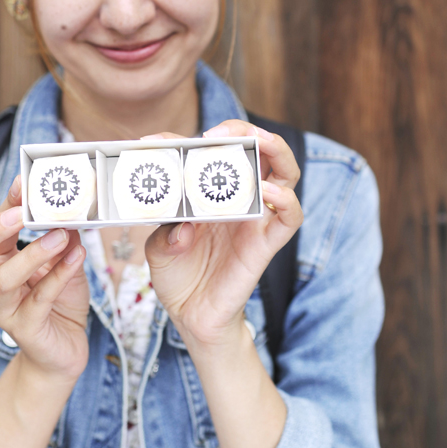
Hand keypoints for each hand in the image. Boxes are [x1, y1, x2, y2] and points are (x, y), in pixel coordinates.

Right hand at [0, 176, 89, 382]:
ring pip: (3, 279)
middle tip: (21, 212)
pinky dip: (58, 275)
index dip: (3, 205)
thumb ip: (63, 239)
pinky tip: (76, 257)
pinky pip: (38, 300)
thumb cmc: (58, 304)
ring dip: (32, 253)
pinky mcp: (26, 330)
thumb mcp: (63, 263)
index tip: (23, 184)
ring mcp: (4, 310)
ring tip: (60, 235)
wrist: (63, 351)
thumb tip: (72, 212)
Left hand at [144, 121, 302, 349]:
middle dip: (246, 131)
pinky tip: (267, 192)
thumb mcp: (158, 247)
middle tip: (221, 131)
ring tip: (258, 140)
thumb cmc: (178, 275)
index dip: (186, 141)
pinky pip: (290, 216)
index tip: (156, 142)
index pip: (209, 153)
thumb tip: (183, 226)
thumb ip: (165, 231)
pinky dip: (284, 199)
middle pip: (259, 150)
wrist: (191, 316)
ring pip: (284, 173)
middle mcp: (239, 198)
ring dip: (275, 149)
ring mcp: (256, 218)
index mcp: (211, 191)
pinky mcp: (268, 243)